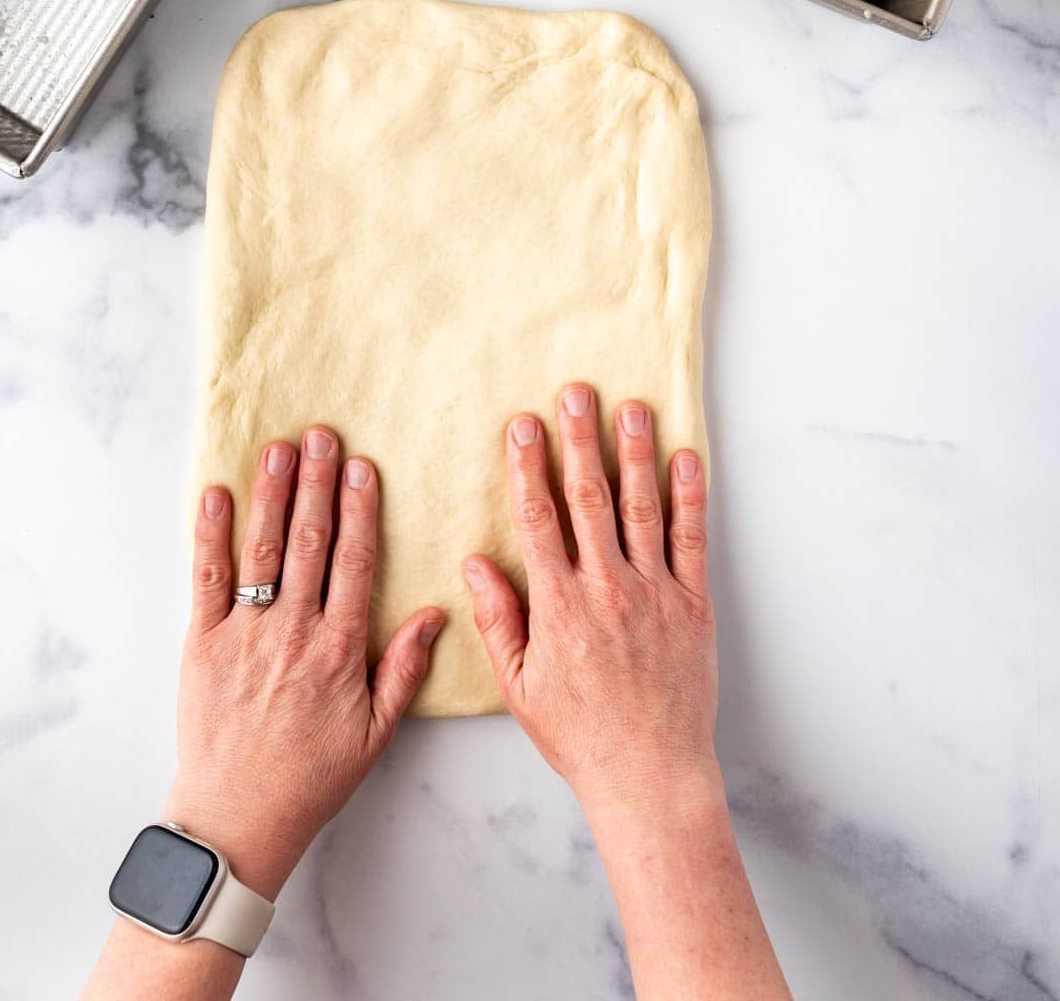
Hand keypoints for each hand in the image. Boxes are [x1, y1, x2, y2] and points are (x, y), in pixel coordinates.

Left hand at [167, 427, 444, 898]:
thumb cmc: (310, 779)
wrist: (238, 819)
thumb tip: (436, 615)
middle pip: (309, 541)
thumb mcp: (375, 733)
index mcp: (338, 649)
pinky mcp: (201, 643)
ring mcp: (244, 634)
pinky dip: (210, 534)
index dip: (359, 510)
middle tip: (321, 435)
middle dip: (316, 483)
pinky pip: (207, 579)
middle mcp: (293, 631)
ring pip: (262, 549)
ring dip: (271, 493)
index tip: (362, 468)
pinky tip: (216, 494)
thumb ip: (404, 669)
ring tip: (279, 448)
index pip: (353, 562)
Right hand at [463, 383, 717, 823]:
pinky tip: (685, 458)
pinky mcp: (693, 605)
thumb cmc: (580, 735)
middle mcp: (606, 589)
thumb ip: (496, 620)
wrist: (650, 776)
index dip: (528, 468)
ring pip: (642, 508)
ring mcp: (654, 594)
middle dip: (580, 440)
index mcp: (558, 607)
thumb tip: (474, 561)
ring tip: (629, 406)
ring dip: (634, 452)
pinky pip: (692, 539)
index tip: (522, 425)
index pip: (538, 520)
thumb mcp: (519, 686)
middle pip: (590, 499)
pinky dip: (690, 496)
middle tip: (575, 392)